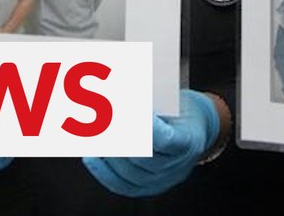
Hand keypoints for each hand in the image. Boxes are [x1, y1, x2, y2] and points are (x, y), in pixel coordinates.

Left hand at [82, 90, 220, 197]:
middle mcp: (175, 167)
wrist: (192, 133)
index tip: (128, 109)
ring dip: (108, 151)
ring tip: (95, 133)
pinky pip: (120, 184)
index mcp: (188, 142)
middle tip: (103, 118)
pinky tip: (91, 155)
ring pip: (128, 170)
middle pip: (141, 157)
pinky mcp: (145, 188)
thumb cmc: (180, 112)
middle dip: (119, 136)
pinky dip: (102, 170)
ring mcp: (160, 181)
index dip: (144, 127)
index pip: (163, 139)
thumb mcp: (174, 101)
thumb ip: (150, 101)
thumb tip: (120, 95)